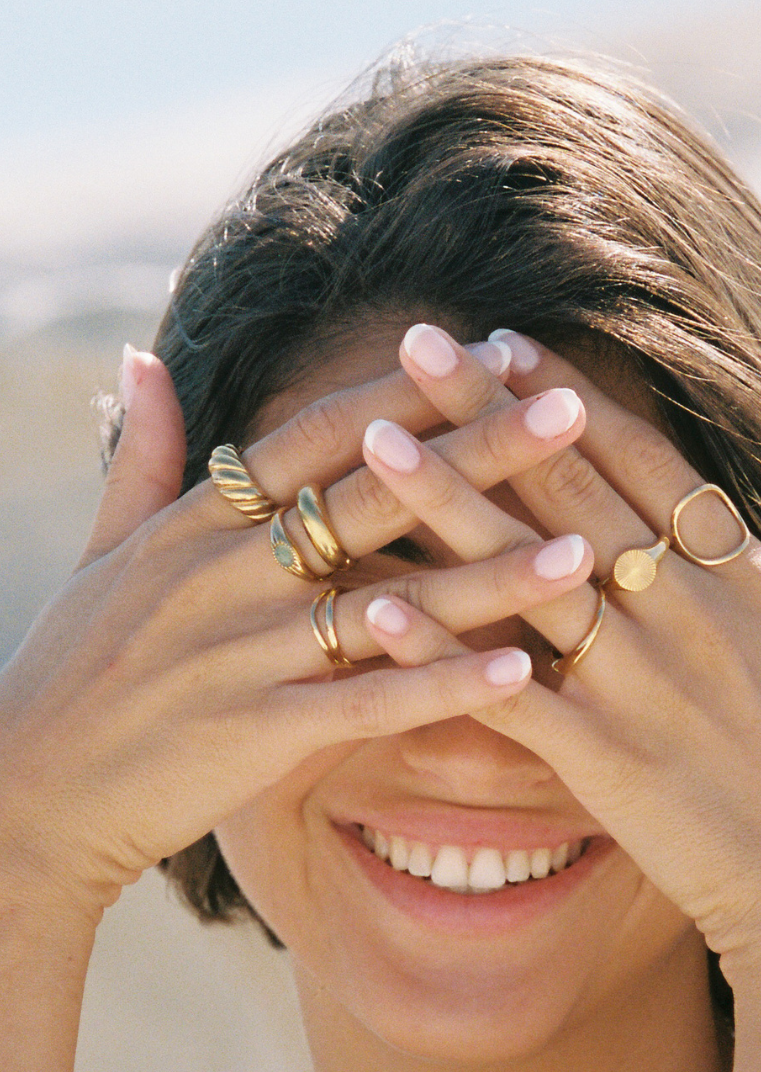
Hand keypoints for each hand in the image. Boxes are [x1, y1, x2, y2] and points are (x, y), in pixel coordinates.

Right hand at [0, 344, 593, 909]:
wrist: (23, 789)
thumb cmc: (69, 666)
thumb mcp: (100, 550)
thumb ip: (140, 454)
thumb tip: (139, 356)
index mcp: (194, 522)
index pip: (317, 436)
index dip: (408, 391)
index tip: (485, 354)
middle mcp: (221, 573)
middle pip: (369, 497)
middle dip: (473, 450)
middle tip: (568, 408)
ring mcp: (236, 653)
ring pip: (384, 604)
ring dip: (486, 576)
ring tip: (579, 548)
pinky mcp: (249, 734)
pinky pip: (361, 705)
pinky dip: (439, 688)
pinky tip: (517, 674)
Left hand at [369, 324, 760, 970]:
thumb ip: (711, 555)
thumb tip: (657, 498)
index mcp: (723, 568)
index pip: (631, 457)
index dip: (563, 395)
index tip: (497, 339)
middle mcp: (677, 605)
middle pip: (565, 487)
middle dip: (485, 410)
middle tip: (416, 342)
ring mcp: (637, 679)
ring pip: (526, 571)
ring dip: (446, 501)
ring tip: (374, 443)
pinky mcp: (605, 758)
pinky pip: (510, 695)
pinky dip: (442, 651)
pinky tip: (376, 608)